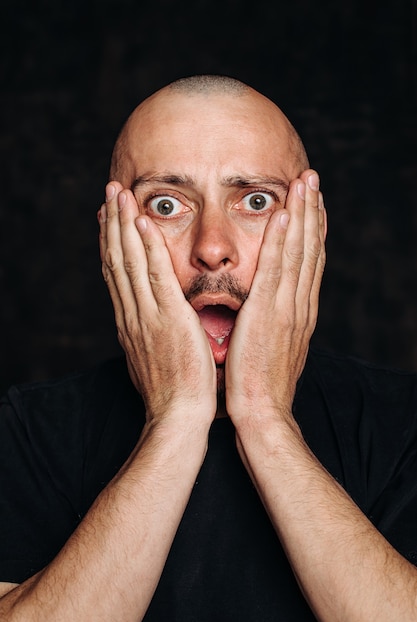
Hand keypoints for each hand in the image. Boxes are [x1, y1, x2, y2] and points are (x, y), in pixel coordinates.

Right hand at [99, 182, 216, 425]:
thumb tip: (156, 324)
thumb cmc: (173, 391)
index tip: (109, 219)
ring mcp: (146, 316)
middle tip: (109, 192)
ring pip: (128, 261)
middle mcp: (132, 314)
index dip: (111, 243)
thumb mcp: (155, 358)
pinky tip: (142, 223)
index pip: (116, 274)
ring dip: (122, 225)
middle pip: (115, 260)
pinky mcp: (167, 319)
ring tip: (118, 193)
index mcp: (131, 323)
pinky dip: (146, 248)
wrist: (178, 417)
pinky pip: (154, 276)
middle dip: (111, 224)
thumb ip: (153, 335)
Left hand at [225, 169, 325, 423]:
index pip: (307, 262)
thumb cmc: (260, 385)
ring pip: (299, 251)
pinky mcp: (270, 312)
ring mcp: (288, 307)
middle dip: (312, 211)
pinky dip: (283, 238)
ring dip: (303, 214)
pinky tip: (285, 213)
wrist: (262, 412)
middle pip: (309, 249)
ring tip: (305, 182)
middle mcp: (299, 304)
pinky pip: (277, 267)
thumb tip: (266, 312)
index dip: (311, 230)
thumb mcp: (271, 348)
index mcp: (298, 312)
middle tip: (312, 179)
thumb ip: (272, 324)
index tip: (310, 204)